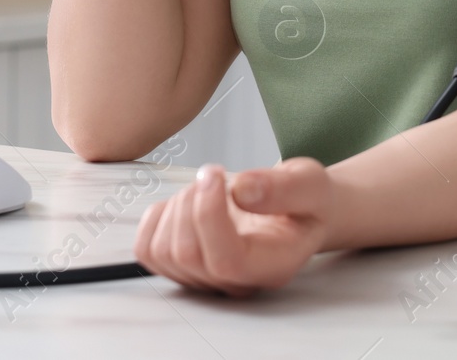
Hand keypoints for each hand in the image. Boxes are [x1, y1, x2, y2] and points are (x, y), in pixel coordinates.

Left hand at [133, 158, 334, 296]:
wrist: (296, 212)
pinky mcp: (182, 267)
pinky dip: (157, 218)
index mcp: (271, 266)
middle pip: (187, 254)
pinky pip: (147, 250)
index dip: (208, 215)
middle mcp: (237, 283)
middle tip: (215, 175)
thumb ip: (283, 187)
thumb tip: (242, 191)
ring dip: (176, 206)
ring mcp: (206, 279)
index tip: (216, 173)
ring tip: (204, 189)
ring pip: (163, 252)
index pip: (226, 261)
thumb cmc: (304, 200)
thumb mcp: (309, 183)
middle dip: (191, 201)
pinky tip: (184, 203)